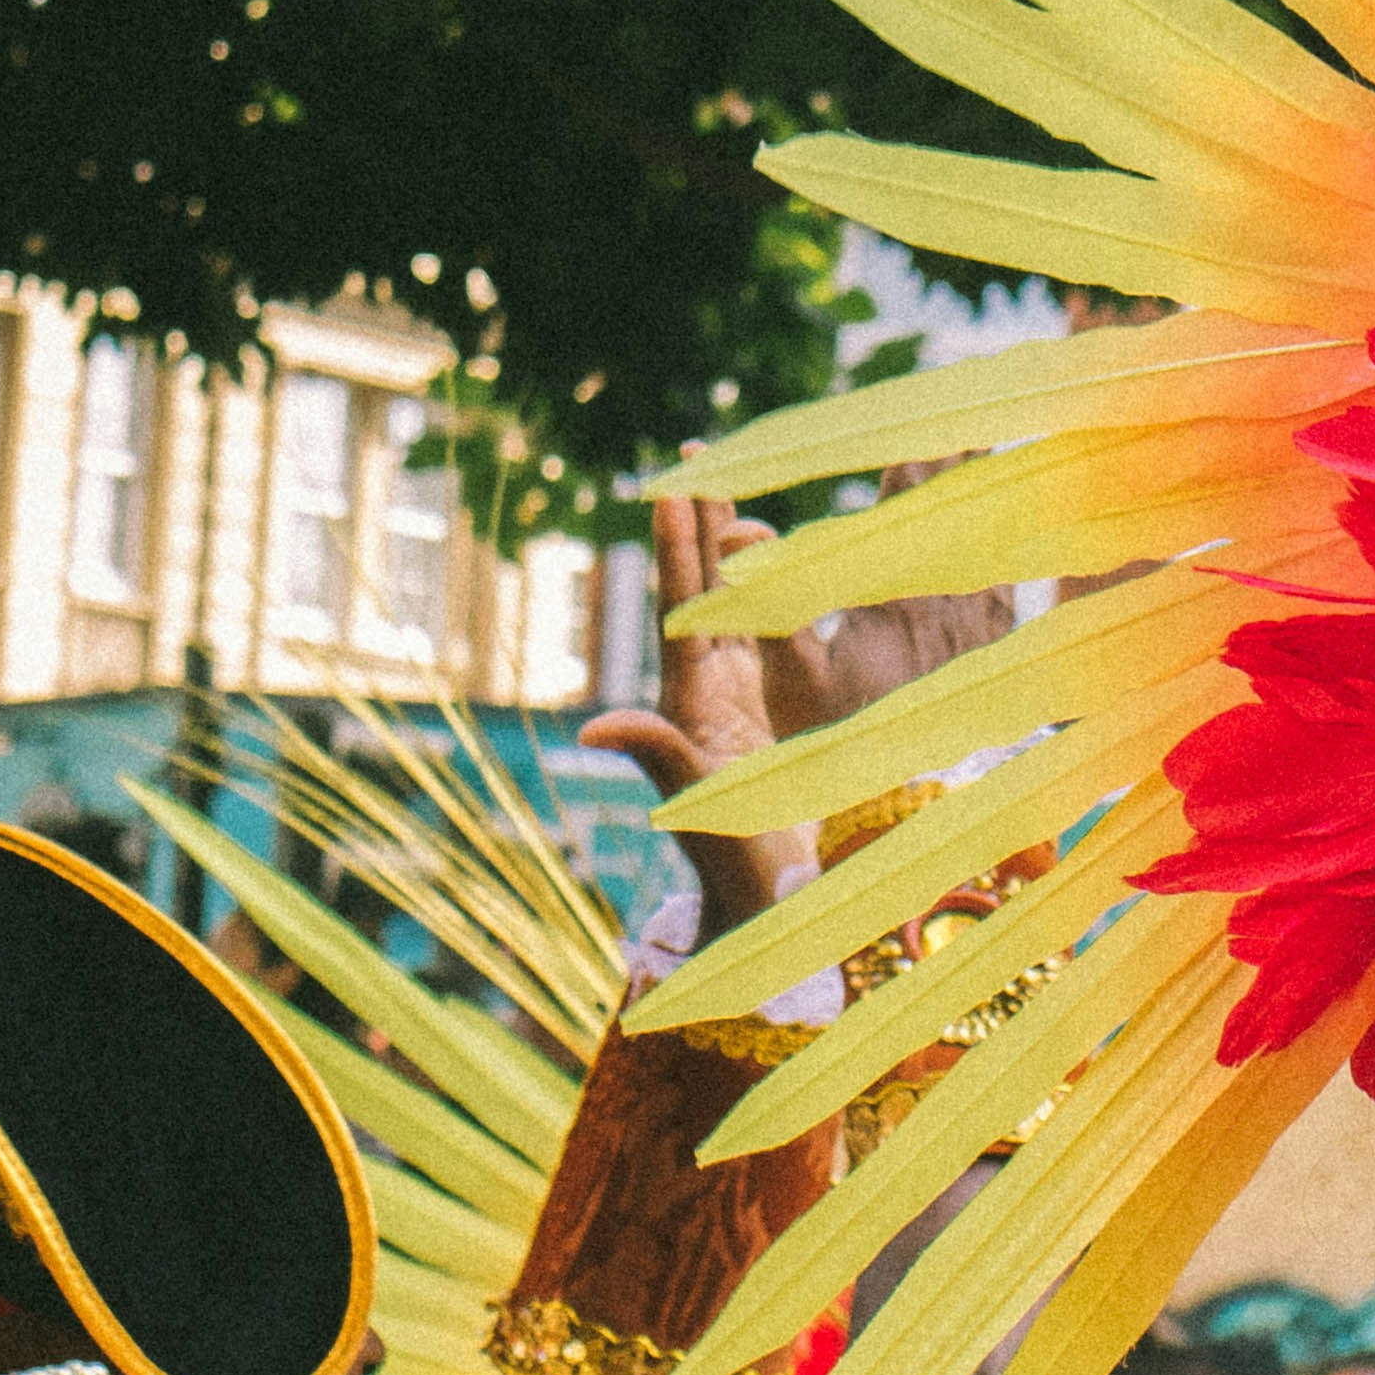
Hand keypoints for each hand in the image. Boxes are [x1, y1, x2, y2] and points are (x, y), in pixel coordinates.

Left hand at [578, 492, 810, 932]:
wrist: (773, 915)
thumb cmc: (739, 873)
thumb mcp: (699, 810)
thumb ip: (658, 759)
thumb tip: (593, 723)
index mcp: (695, 704)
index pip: (685, 608)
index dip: (679, 545)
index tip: (674, 482)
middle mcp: (712, 693)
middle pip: (701, 592)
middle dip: (698, 525)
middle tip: (692, 458)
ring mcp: (742, 701)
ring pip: (733, 607)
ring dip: (729, 547)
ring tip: (724, 490)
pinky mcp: (773, 717)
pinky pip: (771, 640)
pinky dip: (774, 592)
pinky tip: (782, 566)